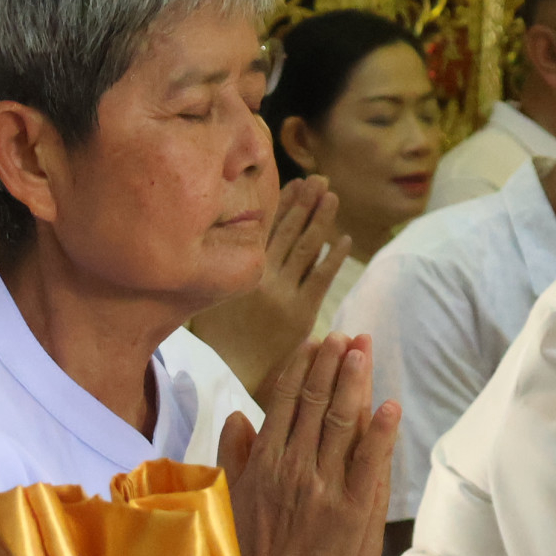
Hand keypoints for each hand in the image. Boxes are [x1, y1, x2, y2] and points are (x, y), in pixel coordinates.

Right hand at [186, 177, 351, 397]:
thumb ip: (223, 271)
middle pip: (288, 231)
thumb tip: (230, 244)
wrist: (235, 375)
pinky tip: (344, 239)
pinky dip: (334, 257)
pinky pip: (322, 278)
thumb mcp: (210, 299)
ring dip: (321, 220)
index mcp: (238, 270)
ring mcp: (284, 294)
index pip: (265, 227)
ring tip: (333, 197)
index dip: (283, 203)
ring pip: (307, 248)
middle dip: (305, 202)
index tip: (296, 182)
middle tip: (320, 180)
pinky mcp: (302, 312)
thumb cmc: (219, 340)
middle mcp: (262, 277)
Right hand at [221, 333, 399, 555]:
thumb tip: (239, 416)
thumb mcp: (229, 498)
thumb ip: (234, 455)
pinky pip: (368, 465)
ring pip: (340, 423)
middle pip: (314, 403)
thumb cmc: (242, 551)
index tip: (314, 343)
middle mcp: (292, 466)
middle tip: (345, 336)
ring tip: (363, 351)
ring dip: (353, 383)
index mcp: (263, 461)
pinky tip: (389, 406)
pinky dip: (379, 433)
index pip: (283, 402)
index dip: (301, 369)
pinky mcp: (349, 512)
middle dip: (331, 365)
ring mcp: (322, 487)